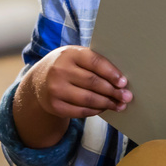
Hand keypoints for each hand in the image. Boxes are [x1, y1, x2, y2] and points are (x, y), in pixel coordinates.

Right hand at [14, 45, 130, 148]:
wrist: (39, 81)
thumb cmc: (67, 66)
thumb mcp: (76, 57)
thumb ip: (95, 63)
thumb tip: (122, 80)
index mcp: (69, 54)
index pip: (95, 62)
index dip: (112, 73)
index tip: (124, 82)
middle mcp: (60, 70)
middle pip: (93, 82)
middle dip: (113, 91)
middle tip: (127, 96)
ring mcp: (55, 89)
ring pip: (88, 99)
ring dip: (107, 103)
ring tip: (119, 105)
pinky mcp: (54, 105)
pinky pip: (80, 111)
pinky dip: (95, 111)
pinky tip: (104, 109)